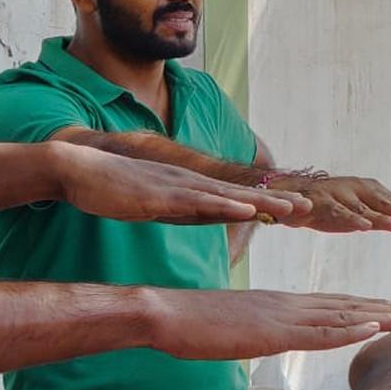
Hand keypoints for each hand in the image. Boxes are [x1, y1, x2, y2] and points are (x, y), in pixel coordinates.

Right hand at [52, 142, 312, 225]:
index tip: (300, 210)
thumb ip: (186, 210)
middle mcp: (191, 186)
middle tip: (311, 207)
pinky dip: (224, 206)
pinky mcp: (161, 197)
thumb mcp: (161, 205)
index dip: (269, 204)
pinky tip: (246, 210)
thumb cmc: (117, 190)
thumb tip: (211, 219)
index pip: (238, 199)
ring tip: (292, 209)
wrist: (80, 170)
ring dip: (261, 203)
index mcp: (192, 191)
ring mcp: (178, 189)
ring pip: (228, 197)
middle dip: (277, 202)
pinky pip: (197, 203)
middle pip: (242, 195)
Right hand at [142, 289, 390, 358]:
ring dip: (379, 319)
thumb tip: (274, 341)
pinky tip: (373, 330)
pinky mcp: (272, 332)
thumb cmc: (194, 324)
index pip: (334, 305)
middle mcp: (290, 305)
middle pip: (347, 308)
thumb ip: (261, 331)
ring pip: (342, 317)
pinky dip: (349, 331)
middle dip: (385, 311)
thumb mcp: (237, 328)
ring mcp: (283, 316)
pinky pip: (317, 332)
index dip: (367, 308)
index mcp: (282, 304)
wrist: (168, 315)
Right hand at [268, 173, 390, 232]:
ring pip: (364, 209)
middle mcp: (356, 190)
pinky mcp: (323, 204)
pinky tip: (364, 226)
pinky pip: (338, 213)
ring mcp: (340, 196)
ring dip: (383, 216)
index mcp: (368, 190)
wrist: (292, 196)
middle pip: (384, 203)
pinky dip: (351, 219)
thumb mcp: (362, 210)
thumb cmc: (333, 204)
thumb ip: (387, 216)